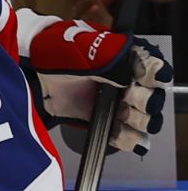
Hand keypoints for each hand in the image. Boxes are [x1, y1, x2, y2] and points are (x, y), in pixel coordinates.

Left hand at [25, 16, 173, 155]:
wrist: (35, 73)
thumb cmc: (60, 55)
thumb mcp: (87, 52)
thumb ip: (113, 63)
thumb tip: (131, 78)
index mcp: (129, 60)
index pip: (156, 71)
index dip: (152, 78)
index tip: (140, 81)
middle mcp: (129, 83)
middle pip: (153, 99)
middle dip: (144, 101)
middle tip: (127, 98)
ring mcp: (118, 104)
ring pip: (144, 120)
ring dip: (137, 121)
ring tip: (121, 115)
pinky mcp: (104, 121)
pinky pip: (125, 136)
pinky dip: (126, 138)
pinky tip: (119, 135)